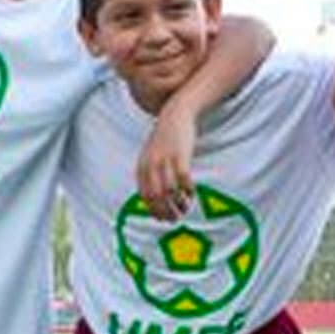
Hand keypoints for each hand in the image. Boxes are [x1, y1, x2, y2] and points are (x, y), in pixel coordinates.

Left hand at [136, 104, 198, 221]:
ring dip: (178, 203)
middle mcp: (151, 164)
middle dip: (166, 211)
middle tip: (176, 218)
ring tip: (185, 208)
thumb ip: (150, 172)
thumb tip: (156, 196)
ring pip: (170, 191)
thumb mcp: (151, 154)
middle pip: (157, 196)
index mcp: (142, 166)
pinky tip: (192, 193)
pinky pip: (183, 179)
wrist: (174, 114)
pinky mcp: (180, 155)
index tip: (163, 219)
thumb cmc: (164, 138)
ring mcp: (165, 160)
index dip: (154, 210)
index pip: (145, 196)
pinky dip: (188, 190)